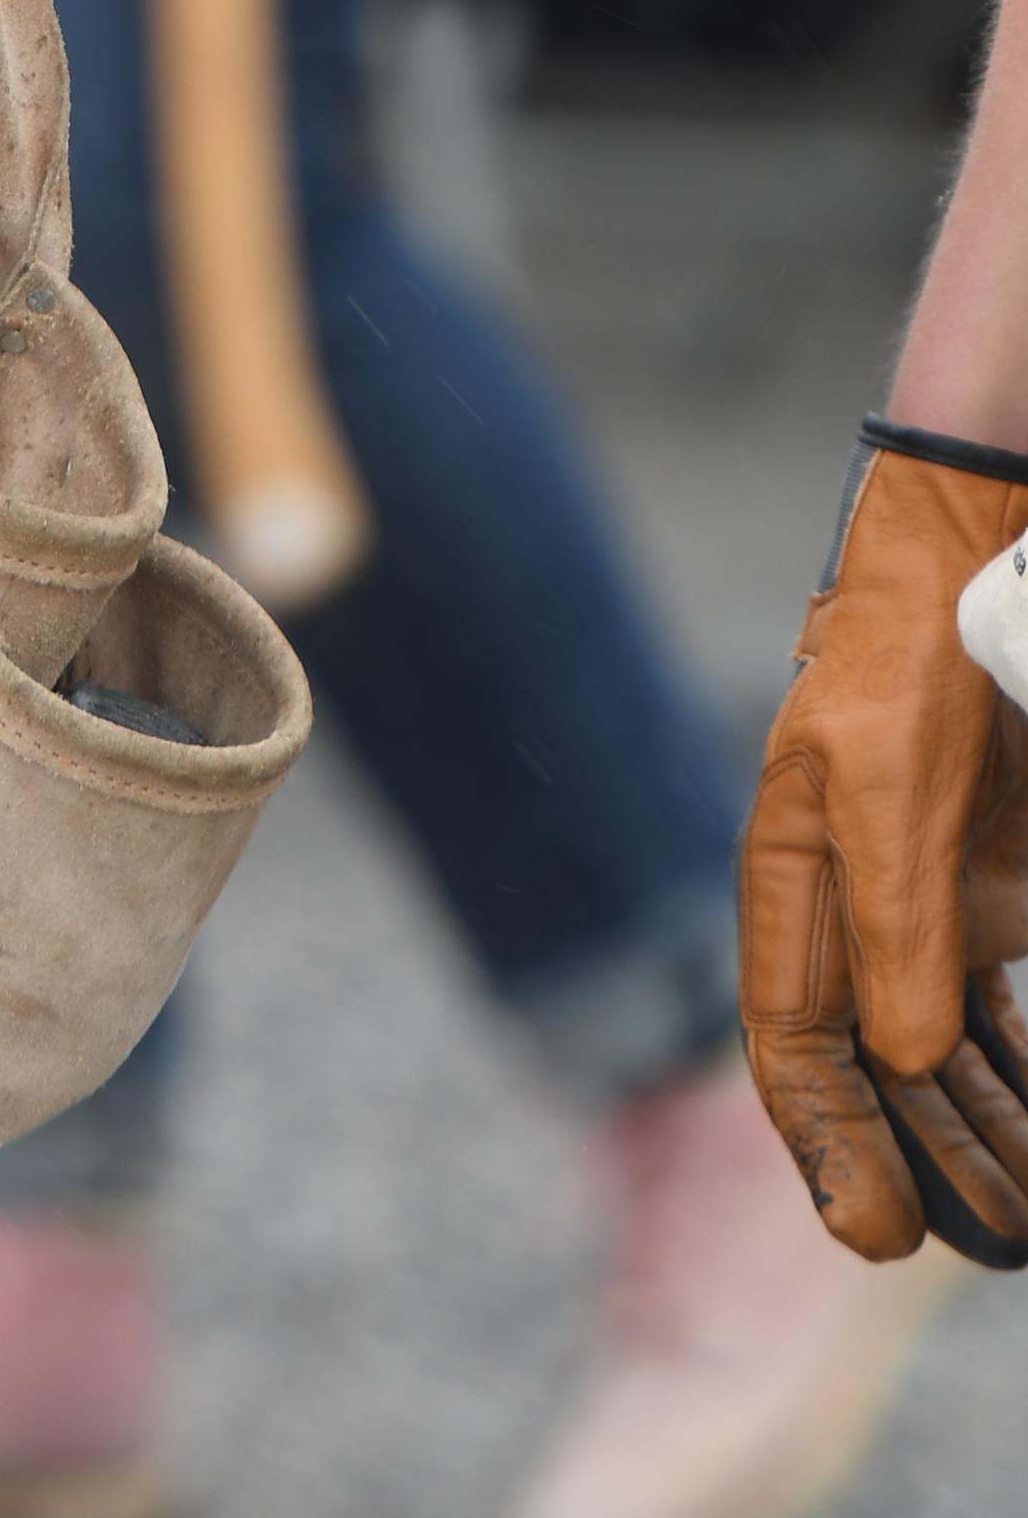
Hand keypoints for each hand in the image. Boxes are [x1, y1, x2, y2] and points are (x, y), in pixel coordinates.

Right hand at [742, 434, 1027, 1268]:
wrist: (975, 552)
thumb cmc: (911, 655)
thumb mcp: (893, 788)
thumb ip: (895, 924)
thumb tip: (896, 1060)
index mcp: (795, 876)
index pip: (792, 1041)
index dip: (827, 1144)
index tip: (874, 1234)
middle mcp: (852, 903)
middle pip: (871, 1070)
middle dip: (922, 1163)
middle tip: (986, 1244)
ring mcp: (924, 899)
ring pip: (940, 1053)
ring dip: (982, 1135)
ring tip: (1024, 1214)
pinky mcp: (987, 889)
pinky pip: (992, 1012)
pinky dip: (1015, 1075)